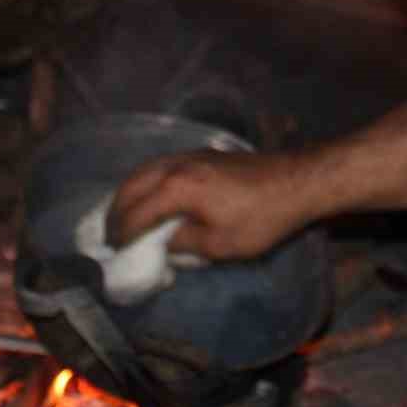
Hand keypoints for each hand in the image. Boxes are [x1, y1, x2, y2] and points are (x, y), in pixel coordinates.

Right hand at [107, 148, 311, 260]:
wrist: (297, 182)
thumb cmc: (261, 217)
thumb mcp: (220, 245)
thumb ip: (185, 245)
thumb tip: (164, 244)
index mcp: (177, 188)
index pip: (136, 213)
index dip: (122, 235)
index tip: (114, 252)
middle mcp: (176, 165)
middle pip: (132, 185)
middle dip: (116, 210)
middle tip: (109, 234)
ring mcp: (189, 155)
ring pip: (144, 170)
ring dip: (128, 192)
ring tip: (123, 215)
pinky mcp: (203, 154)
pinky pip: (160, 165)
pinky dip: (146, 181)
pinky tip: (150, 195)